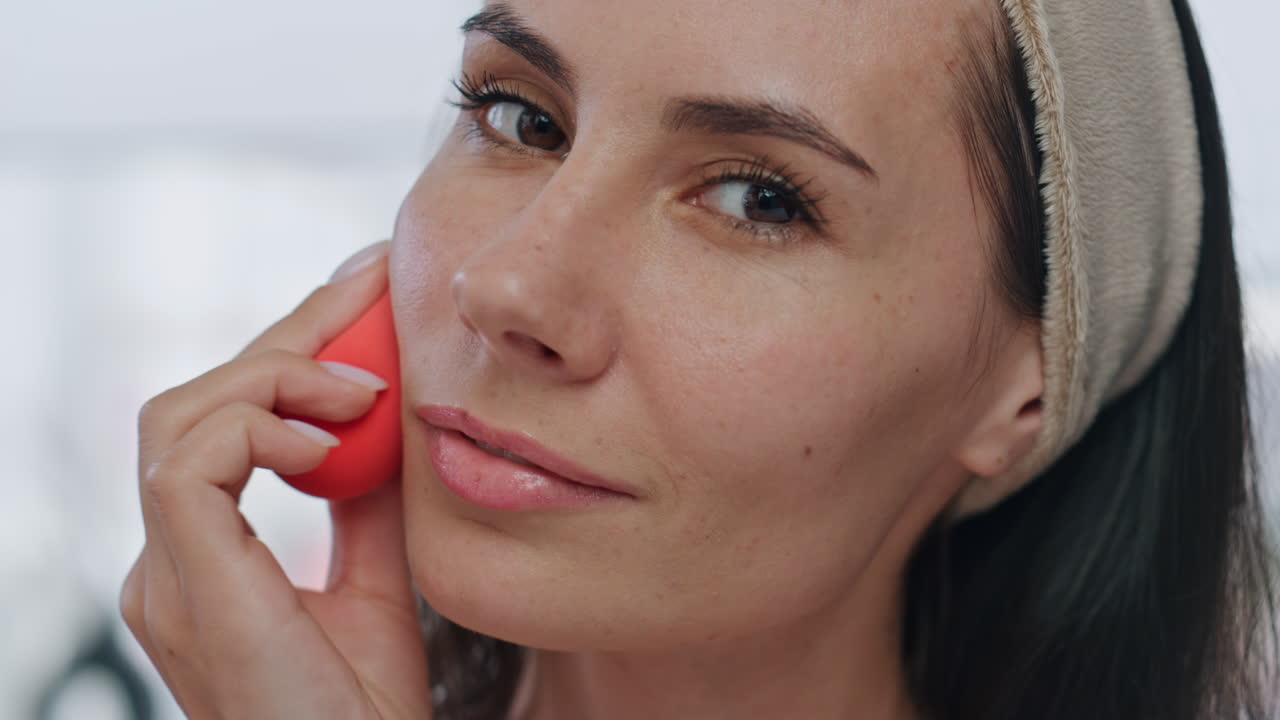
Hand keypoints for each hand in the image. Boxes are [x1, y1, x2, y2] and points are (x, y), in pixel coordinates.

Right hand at [120, 241, 431, 718]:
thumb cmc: (362, 708)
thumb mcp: (376, 580)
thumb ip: (365, 503)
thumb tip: (383, 422)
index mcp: (206, 553)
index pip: (228, 419)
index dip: (291, 349)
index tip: (362, 294)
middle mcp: (171, 556)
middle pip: (200, 399)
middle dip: (290, 332)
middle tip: (369, 280)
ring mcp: (166, 572)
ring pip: (181, 414)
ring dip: (278, 373)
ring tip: (364, 383)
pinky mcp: (183, 582)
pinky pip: (191, 462)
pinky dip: (261, 428)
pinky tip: (330, 440)